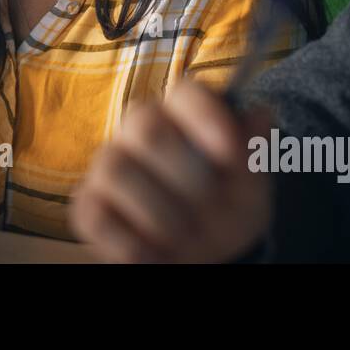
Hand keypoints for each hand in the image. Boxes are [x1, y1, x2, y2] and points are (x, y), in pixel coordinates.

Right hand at [70, 81, 272, 262]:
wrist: (204, 257)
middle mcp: (136, 133)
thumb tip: (260, 113)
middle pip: (145, 126)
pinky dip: (130, 241)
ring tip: (184, 236)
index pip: (184, 92)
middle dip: (186, 174)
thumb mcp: (249, 190)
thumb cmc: (224, 212)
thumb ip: (253, 153)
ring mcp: (107, 168)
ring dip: (160, 213)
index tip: (228, 149)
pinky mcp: (88, 206)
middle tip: (209, 205)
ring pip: (117, 169)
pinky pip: (95, 214)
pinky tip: (154, 253)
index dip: (204, 114)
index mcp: (180, 117)